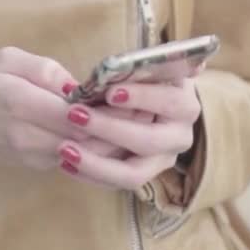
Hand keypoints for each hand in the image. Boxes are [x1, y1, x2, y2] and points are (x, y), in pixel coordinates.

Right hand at [0, 46, 134, 178]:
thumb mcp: (6, 59)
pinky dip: (103, 149)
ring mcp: (36, 157)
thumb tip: (78, 86)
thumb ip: (42, 69)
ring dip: (118, 141)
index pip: (73, 114)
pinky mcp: (41, 166)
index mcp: (19, 105)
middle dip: (122, 127)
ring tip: (146, 119)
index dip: (107, 108)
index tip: (136, 93)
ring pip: (88, 156)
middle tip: (154, 107)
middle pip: (87, 140)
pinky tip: (122, 131)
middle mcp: (29, 138)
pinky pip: (80, 161)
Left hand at [57, 79, 201, 189]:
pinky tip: (65, 162)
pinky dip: (90, 174)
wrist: (153, 103)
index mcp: (185, 105)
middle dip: (109, 129)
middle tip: (74, 115)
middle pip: (148, 141)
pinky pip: (116, 183)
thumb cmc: (146, 78)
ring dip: (96, 163)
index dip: (142, 97)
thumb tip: (115, 72)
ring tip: (64, 148)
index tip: (110, 92)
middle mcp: (180, 137)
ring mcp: (162, 161)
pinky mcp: (143, 175)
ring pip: (133, 173)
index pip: (170, 102)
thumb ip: (136, 68)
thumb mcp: (147, 66)